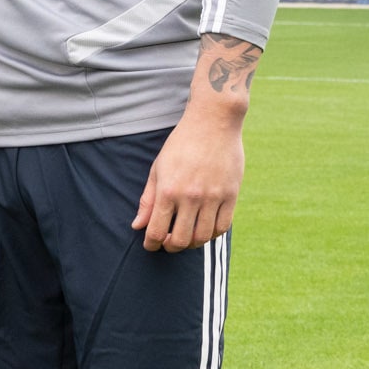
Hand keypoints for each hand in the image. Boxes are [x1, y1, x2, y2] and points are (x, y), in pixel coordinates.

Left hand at [133, 34, 258, 250]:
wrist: (213, 122)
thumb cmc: (181, 144)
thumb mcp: (158, 168)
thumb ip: (148, 200)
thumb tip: (137, 226)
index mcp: (168, 190)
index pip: (156, 231)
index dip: (151, 244)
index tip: (150, 245)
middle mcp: (191, 197)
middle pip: (181, 240)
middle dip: (171, 247)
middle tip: (168, 243)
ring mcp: (213, 197)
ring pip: (203, 237)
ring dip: (192, 244)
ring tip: (186, 237)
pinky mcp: (231, 194)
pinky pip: (223, 226)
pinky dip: (212, 234)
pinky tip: (204, 228)